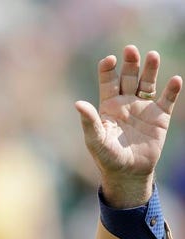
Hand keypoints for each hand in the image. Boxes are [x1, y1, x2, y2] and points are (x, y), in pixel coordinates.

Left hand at [75, 45, 181, 207]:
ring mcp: (144, 108)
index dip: (108, 69)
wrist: (127, 172)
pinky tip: (175, 80)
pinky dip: (172, 90)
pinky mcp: (160, 117)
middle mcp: (126, 102)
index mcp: (108, 105)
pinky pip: (167, 100)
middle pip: (129, 77)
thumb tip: (78, 103)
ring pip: (148, 83)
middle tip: (130, 50)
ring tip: (152, 55)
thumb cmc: (107, 157)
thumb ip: (89, 121)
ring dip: (150, 69)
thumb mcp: (95, 139)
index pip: (108, 81)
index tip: (109, 60)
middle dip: (130, 63)